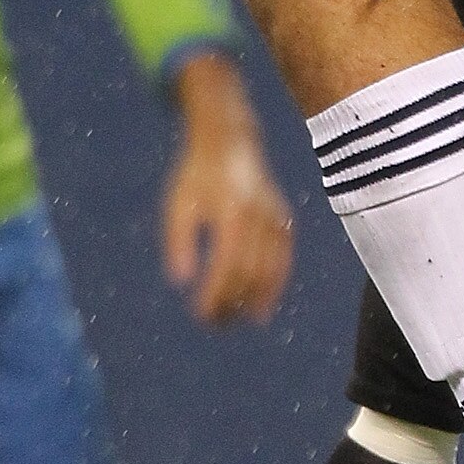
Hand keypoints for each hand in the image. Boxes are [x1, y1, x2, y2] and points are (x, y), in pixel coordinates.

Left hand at [162, 53, 293, 325]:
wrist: (228, 139)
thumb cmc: (196, 175)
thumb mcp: (179, 205)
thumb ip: (179, 243)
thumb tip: (181, 282)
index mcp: (231, 214)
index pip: (226, 268)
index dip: (216, 296)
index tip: (201, 315)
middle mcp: (258, 217)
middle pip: (250, 273)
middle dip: (233, 302)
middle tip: (216, 323)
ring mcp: (274, 216)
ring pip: (273, 268)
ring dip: (258, 298)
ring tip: (242, 320)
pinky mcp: (282, 216)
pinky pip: (284, 255)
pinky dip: (277, 280)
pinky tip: (265, 301)